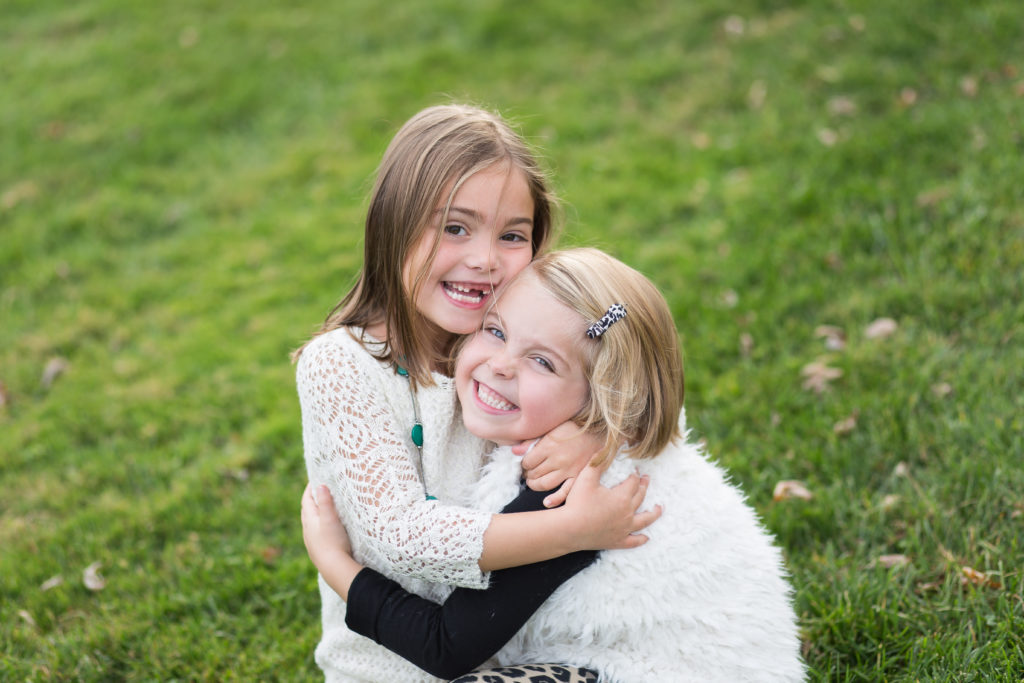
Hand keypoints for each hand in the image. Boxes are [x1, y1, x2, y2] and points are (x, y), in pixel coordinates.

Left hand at [301, 483, 362, 599]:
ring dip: (315, 513)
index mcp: (309, 520)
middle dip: (311, 500)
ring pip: (310, 523)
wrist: (334, 568)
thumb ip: (325, 501)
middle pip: (306, 511)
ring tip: (323, 508)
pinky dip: (319, 525)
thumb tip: (319, 485)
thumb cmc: (333, 541)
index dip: (310, 489)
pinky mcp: (318, 550)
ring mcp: (311, 541)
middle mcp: (307, 530)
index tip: (314, 480)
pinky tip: (325, 529)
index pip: (306, 500)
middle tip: (318, 491)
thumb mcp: (330, 518)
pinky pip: (315, 533)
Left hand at [513, 422, 602, 501]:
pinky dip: (555, 499)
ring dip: (535, 485)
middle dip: (528, 474)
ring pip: (545, 484)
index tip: (526, 462)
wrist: (599, 430)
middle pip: (534, 473)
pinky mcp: (578, 476)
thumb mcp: (552, 427)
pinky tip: (547, 502)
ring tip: (533, 482)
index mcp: (549, 445)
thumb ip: (533, 440)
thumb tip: (515, 452)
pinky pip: (566, 491)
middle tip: (528, 472)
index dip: (524, 463)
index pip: (527, 462)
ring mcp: (568, 470)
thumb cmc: (574, 427)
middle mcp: (557, 460)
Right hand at [560, 463, 661, 550]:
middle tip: (646, 479)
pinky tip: (646, 537)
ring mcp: (624, 529)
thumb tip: (607, 447)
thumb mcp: (586, 477)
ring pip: (644, 520)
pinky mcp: (617, 541)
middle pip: (640, 497)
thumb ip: (598, 462)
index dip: (635, 474)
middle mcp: (627, 513)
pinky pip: (633, 541)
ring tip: (659, 508)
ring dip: (653, 513)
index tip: (635, 470)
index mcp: (622, 497)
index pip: (634, 482)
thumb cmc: (577, 502)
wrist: (568, 529)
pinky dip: (641, 539)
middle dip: (644, 486)